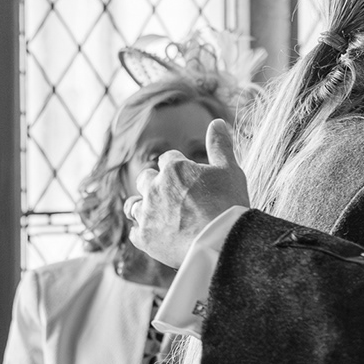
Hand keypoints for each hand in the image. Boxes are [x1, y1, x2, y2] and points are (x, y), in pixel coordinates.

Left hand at [128, 118, 248, 268]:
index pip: (168, 159)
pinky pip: (134, 232)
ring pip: (133, 205)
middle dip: (156, 184)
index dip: (179, 168)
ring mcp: (147, 213)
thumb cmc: (228, 204)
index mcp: (173, 168)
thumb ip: (220, 145)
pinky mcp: (144, 238)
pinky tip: (156, 234)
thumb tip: (217, 121)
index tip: (189, 178)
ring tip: (159, 214)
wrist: (221, 241)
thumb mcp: (230, 170)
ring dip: (143, 206)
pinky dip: (143, 232)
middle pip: (145, 179)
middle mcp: (154, 187)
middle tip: (174, 196)